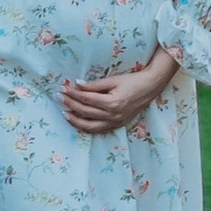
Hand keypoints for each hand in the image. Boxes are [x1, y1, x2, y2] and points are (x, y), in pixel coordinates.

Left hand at [62, 49, 178, 135]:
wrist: (150, 88)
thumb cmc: (132, 81)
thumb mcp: (113, 80)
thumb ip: (94, 85)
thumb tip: (77, 85)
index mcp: (112, 103)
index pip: (86, 99)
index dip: (73, 94)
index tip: (63, 88)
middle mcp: (113, 115)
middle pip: (85, 112)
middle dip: (70, 104)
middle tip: (60, 97)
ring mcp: (115, 123)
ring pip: (89, 126)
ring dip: (75, 120)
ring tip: (64, 113)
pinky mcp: (117, 125)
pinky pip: (97, 130)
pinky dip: (86, 127)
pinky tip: (77, 122)